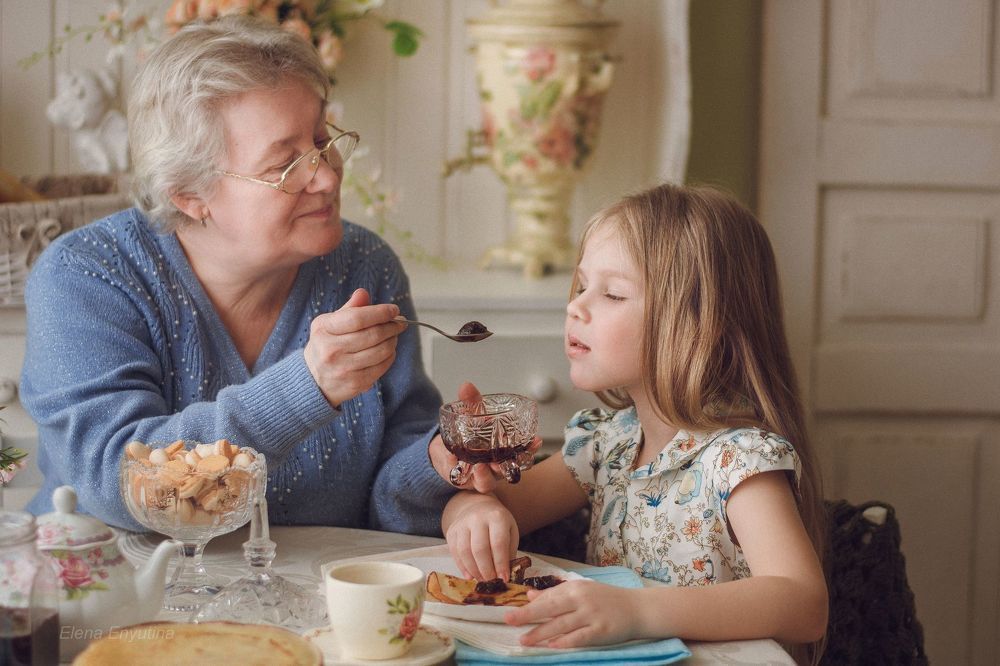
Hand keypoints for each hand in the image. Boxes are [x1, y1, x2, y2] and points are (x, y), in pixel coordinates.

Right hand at [304, 288, 403, 407]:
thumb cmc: (326, 345)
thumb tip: (363, 293)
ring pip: (381, 350)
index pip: (358, 318)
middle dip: (392, 326)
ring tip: (393, 335)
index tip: (394, 310)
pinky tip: (388, 350)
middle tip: (399, 322)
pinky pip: (382, 366)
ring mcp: (344, 369)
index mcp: (324, 329)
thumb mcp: (330, 323)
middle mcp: (331, 350)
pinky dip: (390, 355)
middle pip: (373, 334)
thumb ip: (349, 309)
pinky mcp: (356, 383)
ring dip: (393, 340)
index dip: (380, 312)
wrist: (314, 380)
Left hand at [430, 381, 543, 491]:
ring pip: (486, 483)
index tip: (536, 441)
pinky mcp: (459, 479)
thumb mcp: (472, 416)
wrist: (444, 447)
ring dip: (484, 476)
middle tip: (505, 461)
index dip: (531, 450)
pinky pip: (459, 477)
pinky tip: (452, 457)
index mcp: (503, 454)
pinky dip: (455, 467)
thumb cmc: (467, 434)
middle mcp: (494, 469)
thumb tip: (466, 386)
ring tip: (479, 466)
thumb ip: (472, 403)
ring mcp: (477, 477)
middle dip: (509, 467)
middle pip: (507, 472)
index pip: (522, 455)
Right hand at [444, 493, 518, 580]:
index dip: (500, 563)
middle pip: (479, 548)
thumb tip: (504, 576)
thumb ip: (508, 552)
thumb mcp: (510, 532)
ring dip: (474, 570)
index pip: (498, 543)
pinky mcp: (451, 531)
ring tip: (482, 579)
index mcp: (496, 517)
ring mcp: (462, 523)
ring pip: (465, 552)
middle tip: (491, 581)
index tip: (503, 578)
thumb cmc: (499, 524)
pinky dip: (462, 567)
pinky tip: (470, 575)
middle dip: (486, 569)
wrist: (479, 508)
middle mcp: (477, 518)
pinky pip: (455, 553)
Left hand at [504, 581, 640, 647]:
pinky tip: (552, 645)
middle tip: (509, 621)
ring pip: (561, 624)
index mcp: (574, 588)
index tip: (509, 614)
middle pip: (550, 608)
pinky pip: (579, 637)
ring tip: (524, 640)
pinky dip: (565, 641)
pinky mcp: (601, 630)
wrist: (637, 608)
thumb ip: (555, 594)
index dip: (528, 607)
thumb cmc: (606, 599)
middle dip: (528, 615)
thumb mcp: (580, 591)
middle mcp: (581, 599)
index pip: (547, 598)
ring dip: (541, 633)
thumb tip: (530, 595)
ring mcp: (592, 615)